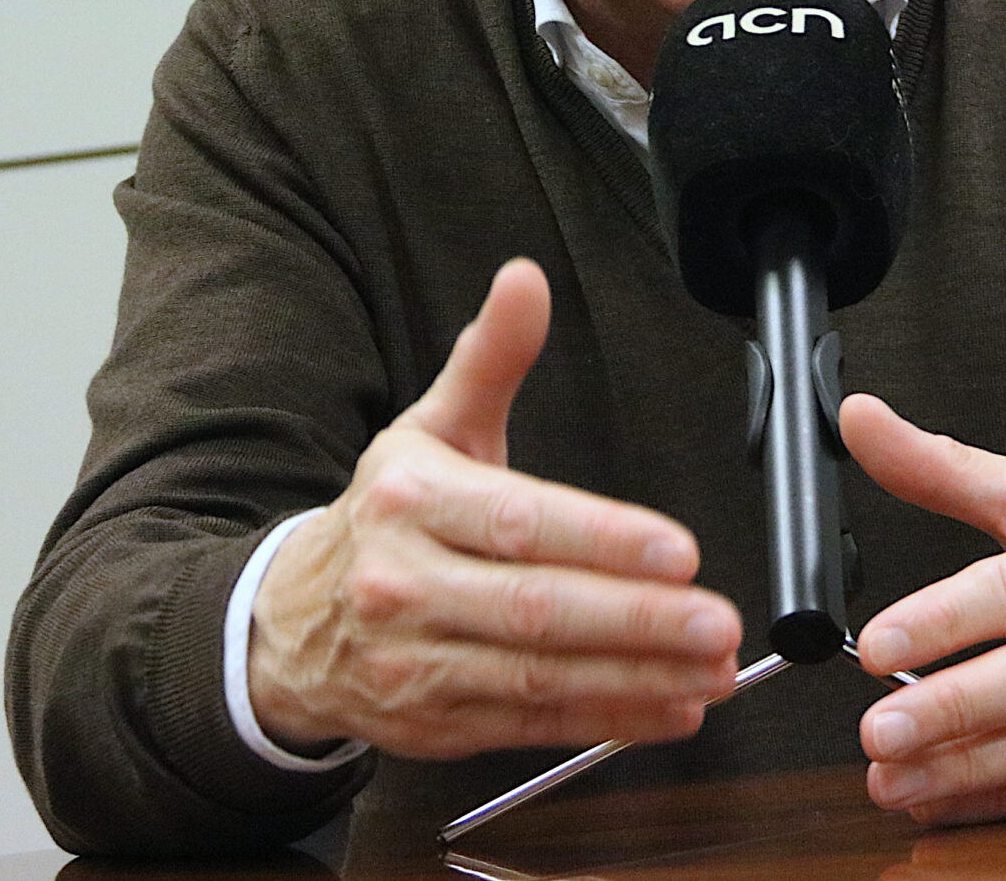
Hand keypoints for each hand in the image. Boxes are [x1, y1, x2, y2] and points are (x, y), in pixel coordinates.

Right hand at [246, 259, 741, 758]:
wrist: (288, 624)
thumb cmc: (387, 516)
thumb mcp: (431, 427)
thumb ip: (491, 357)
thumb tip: (526, 280)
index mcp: (411, 499)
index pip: (519, 522)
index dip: (604, 539)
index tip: (681, 552)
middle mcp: (405, 584)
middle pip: (535, 610)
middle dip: (638, 621)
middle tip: (717, 622)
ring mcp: (415, 663)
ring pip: (540, 678)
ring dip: (637, 679)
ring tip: (712, 671)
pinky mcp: (433, 725)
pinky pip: (533, 726)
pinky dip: (608, 720)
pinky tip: (670, 708)